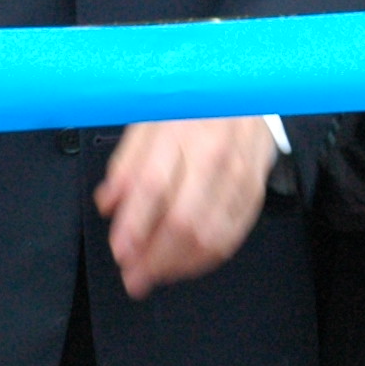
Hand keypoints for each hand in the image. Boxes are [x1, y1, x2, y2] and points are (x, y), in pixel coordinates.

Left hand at [93, 115, 275, 299]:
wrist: (244, 89)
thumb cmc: (193, 104)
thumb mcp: (149, 117)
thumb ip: (126, 162)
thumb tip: (109, 203)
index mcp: (180, 129)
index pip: (153, 186)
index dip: (135, 226)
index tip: (121, 251)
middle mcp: (213, 152)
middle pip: (183, 220)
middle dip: (154, 258)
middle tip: (134, 276)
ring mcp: (238, 174)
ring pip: (210, 235)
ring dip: (178, 265)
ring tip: (155, 274)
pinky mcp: (255, 190)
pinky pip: (233, 236)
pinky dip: (206, 258)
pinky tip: (186, 263)